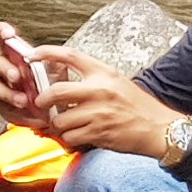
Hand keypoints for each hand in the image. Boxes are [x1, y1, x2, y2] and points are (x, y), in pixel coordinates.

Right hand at [0, 24, 50, 130]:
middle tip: (17, 77)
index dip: (1, 31)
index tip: (9, 35)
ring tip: (24, 101)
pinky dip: (16, 112)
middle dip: (6, 69)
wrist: (54, 109)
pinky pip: (1, 107)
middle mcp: (2, 66)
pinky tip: (29, 115)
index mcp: (14, 51)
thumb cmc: (51, 83)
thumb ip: (52, 61)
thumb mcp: (57, 69)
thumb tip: (49, 57)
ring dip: (8, 93)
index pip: (0, 34)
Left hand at [31, 46, 184, 162]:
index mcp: (103, 72)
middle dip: (42, 100)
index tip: (33, 54)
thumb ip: (92, 79)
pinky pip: (70, 137)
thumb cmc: (137, 106)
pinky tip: (76, 136)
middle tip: (41, 104)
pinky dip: (69, 139)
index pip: (70, 55)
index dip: (47, 52)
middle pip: (56, 91)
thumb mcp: (116, 81)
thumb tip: (62, 82)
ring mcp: (98, 112)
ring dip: (58, 125)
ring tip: (65, 125)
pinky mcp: (98, 132)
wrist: (158, 128)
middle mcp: (99, 90)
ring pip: (60, 119)